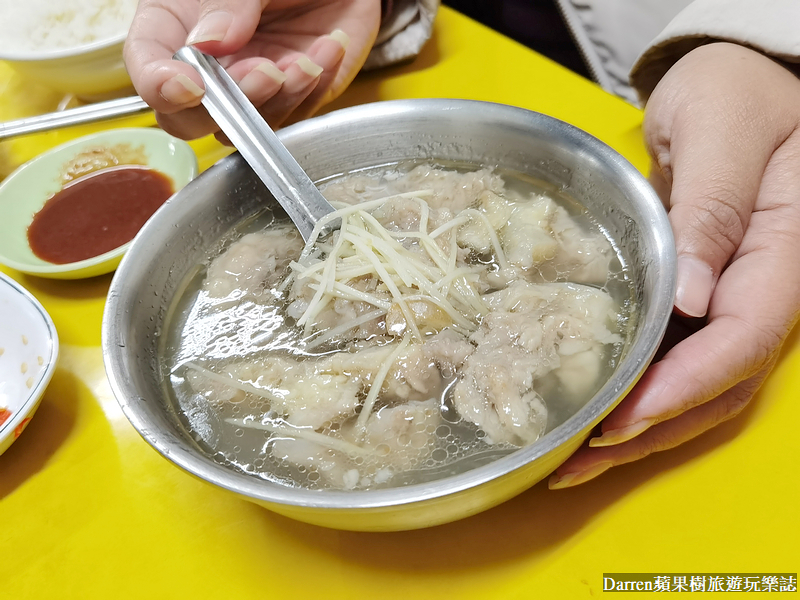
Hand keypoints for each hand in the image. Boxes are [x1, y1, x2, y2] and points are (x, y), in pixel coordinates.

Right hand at [123, 0, 380, 139]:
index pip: (147, 65)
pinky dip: (313, 87)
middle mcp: (207, 63)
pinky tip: (326, 48)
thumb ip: (228, 4)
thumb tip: (209, 42)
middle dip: (225, 108)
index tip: (189, 85)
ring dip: (278, 100)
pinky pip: (295, 113)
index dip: (159, 84)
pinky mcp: (292, 98)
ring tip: (305, 62)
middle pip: (188, 118)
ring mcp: (249, 86)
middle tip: (263, 72)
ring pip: (245, 127)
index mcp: (174, 23)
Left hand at [550, 42, 799, 487]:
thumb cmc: (736, 90)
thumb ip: (712, 209)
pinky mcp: (702, 298)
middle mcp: (762, 289)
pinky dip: (638, 392)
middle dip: (652, 428)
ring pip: (699, 385)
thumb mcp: (723, 130)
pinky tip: (595, 410)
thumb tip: (692, 296)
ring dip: (641, 428)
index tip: (623, 418)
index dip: (684, 387)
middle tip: (580, 459)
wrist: (735, 84)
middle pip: (721, 382)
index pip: (744, 340)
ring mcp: (734, 298)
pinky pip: (677, 358)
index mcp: (784, 252)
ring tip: (576, 458)